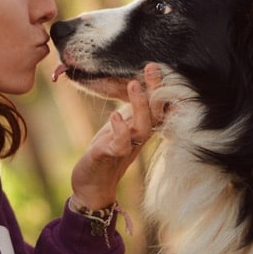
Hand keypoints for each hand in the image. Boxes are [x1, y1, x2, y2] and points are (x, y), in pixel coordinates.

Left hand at [69, 65, 163, 210]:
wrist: (92, 187)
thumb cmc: (105, 154)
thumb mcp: (118, 128)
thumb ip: (129, 111)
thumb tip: (135, 85)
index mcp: (139, 130)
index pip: (156, 107)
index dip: (159, 89)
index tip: (156, 66)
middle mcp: (136, 139)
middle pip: (155, 115)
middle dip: (156, 91)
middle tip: (152, 67)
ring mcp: (124, 149)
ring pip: (141, 129)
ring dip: (139, 106)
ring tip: (133, 84)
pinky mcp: (108, 158)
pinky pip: (119, 146)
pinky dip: (119, 131)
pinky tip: (115, 116)